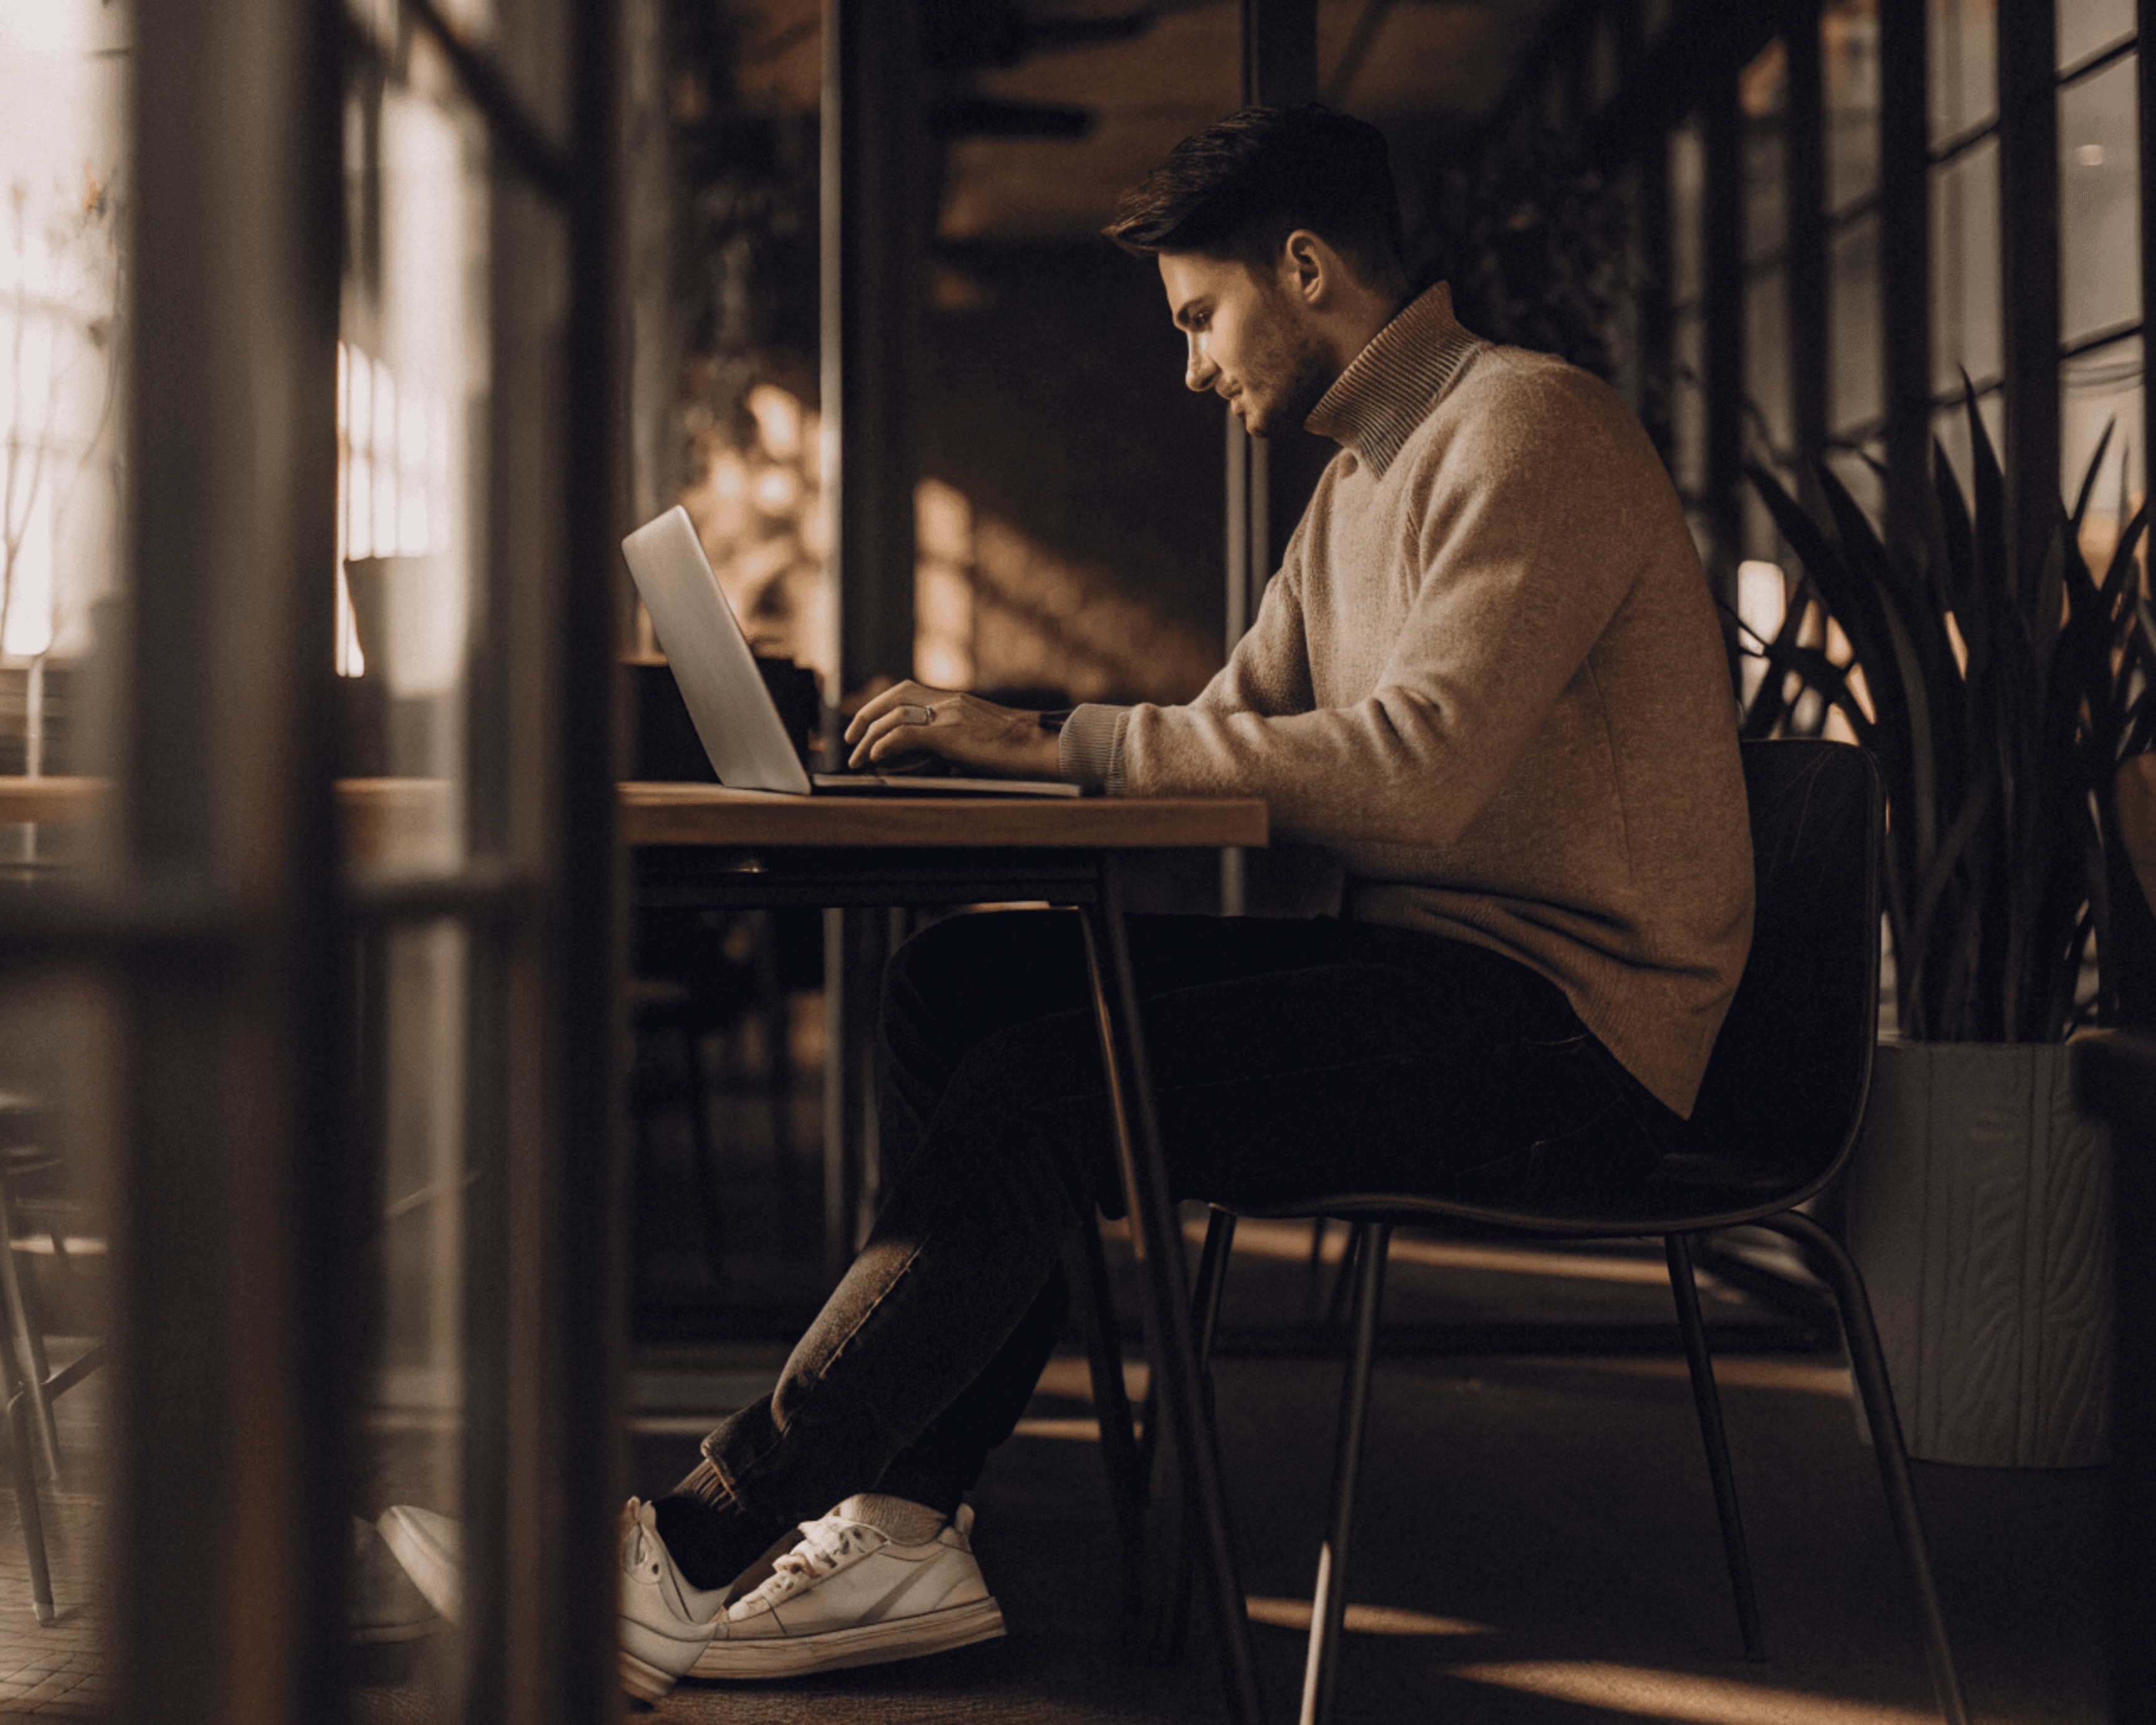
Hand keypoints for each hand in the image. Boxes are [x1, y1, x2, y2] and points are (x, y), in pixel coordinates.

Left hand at [843, 681, 1061, 777]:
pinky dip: (886, 744)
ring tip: (858, 758)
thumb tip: (931, 759)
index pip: (908, 692)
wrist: (1045, 746)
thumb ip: (955, 742)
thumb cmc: (1021, 750)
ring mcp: (950, 714)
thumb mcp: (983, 740)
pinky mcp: (951, 734)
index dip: (881, 705)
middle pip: (895, 696)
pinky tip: (876, 758)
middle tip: (850, 738)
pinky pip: (906, 734)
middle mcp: (950, 701)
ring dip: (870, 738)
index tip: (865, 724)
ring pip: (895, 716)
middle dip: (867, 715)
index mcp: (957, 700)